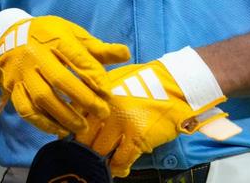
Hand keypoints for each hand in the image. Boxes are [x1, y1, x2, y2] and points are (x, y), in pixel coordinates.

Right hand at [0, 10, 129, 136]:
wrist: (8, 36)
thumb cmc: (48, 36)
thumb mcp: (72, 34)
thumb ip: (98, 48)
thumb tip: (126, 54)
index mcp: (54, 38)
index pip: (76, 58)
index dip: (94, 76)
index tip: (108, 92)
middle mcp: (36, 55)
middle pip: (60, 79)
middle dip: (84, 98)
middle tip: (102, 112)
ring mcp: (23, 73)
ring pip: (42, 97)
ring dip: (64, 115)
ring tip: (82, 126)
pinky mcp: (13, 88)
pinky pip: (26, 109)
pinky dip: (42, 122)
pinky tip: (58, 129)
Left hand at [74, 48, 239, 177]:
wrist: (176, 85)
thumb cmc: (148, 82)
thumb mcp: (117, 81)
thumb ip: (99, 96)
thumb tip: (82, 116)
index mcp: (100, 93)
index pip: (75, 119)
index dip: (73, 134)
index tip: (76, 143)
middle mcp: (107, 108)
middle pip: (84, 139)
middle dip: (85, 150)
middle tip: (89, 156)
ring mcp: (121, 124)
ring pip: (100, 152)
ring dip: (101, 161)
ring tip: (105, 163)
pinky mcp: (137, 137)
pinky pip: (120, 161)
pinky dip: (118, 168)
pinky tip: (121, 168)